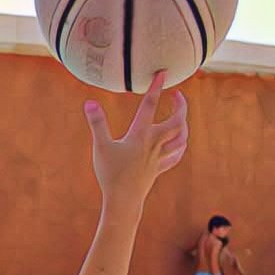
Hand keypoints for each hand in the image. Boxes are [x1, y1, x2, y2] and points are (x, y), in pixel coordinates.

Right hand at [83, 71, 187, 202]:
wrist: (124, 201)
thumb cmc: (111, 174)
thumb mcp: (101, 146)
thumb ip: (97, 123)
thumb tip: (89, 102)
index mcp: (140, 134)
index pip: (150, 105)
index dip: (156, 87)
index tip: (162, 74)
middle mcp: (154, 143)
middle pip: (177, 121)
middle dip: (180, 105)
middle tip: (176, 95)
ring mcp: (158, 157)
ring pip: (181, 138)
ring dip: (184, 125)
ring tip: (180, 118)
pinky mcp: (158, 169)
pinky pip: (175, 156)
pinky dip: (179, 147)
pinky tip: (178, 144)